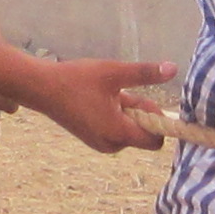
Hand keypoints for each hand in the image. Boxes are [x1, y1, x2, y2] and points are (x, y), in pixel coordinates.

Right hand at [26, 55, 176, 154]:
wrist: (41, 88)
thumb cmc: (77, 79)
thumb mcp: (114, 72)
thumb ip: (145, 73)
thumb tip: (173, 69)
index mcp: (118, 133)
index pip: (155, 140)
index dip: (158, 121)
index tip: (146, 98)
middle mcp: (111, 144)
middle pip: (143, 134)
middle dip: (141, 113)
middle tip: (122, 91)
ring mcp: (101, 144)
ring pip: (130, 131)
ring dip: (128, 113)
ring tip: (108, 94)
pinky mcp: (93, 139)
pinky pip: (116, 131)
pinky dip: (116, 116)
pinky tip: (99, 100)